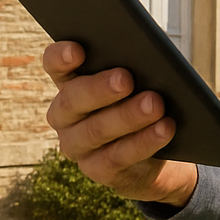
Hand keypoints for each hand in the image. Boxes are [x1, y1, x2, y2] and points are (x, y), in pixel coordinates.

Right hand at [42, 40, 198, 206]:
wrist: (156, 152)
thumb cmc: (142, 100)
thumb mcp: (137, 80)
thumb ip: (133, 65)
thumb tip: (147, 55)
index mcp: (70, 82)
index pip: (55, 65)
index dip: (61, 57)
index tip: (78, 50)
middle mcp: (64, 115)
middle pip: (72, 99)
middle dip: (100, 89)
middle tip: (126, 78)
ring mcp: (76, 146)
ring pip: (96, 131)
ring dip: (127, 116)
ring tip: (155, 104)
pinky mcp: (96, 169)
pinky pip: (117, 157)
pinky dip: (143, 142)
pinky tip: (164, 129)